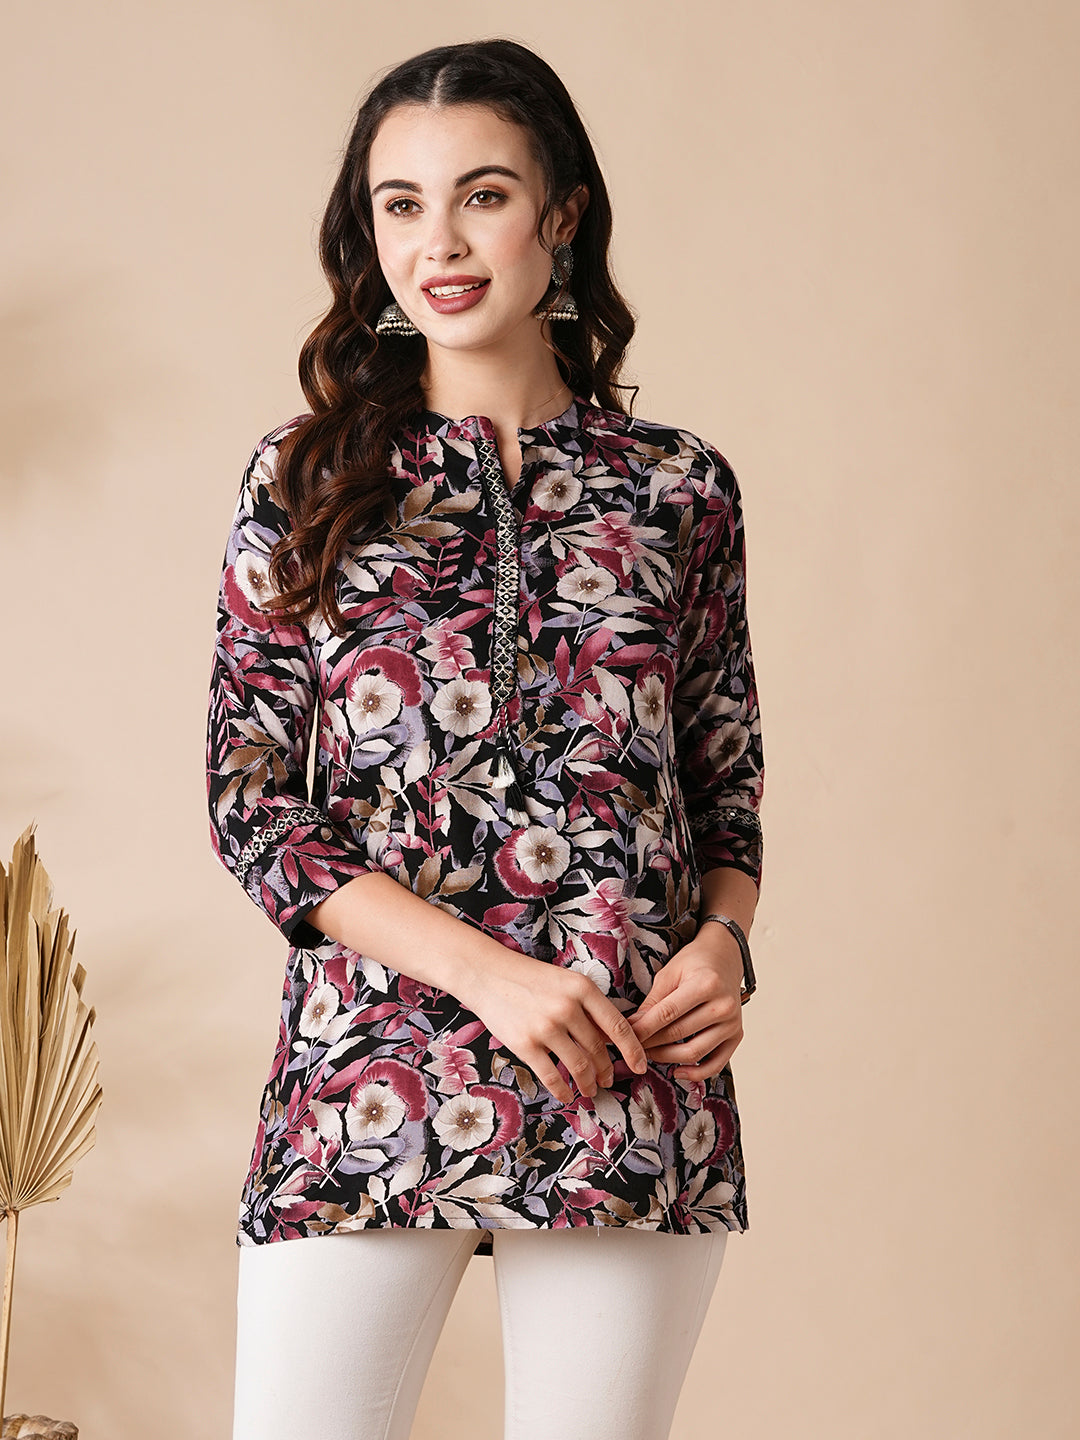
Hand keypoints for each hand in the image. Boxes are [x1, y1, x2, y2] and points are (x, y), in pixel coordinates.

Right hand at [456, 951, 648, 1105]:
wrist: (488, 975)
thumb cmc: (529, 978)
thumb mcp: (565, 981)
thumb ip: (588, 1006)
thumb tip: (611, 1038)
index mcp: (582, 988)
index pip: (617, 1026)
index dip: (633, 1050)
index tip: (641, 1065)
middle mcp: (568, 1008)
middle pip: (599, 1049)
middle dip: (607, 1070)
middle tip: (608, 1080)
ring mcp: (546, 1027)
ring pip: (579, 1067)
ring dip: (588, 1083)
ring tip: (590, 1090)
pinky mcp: (525, 1044)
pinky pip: (551, 1076)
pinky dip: (562, 1090)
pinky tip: (566, 1095)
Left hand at [626, 925, 744, 1081]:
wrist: (725, 957)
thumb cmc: (695, 962)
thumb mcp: (670, 973)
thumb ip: (653, 1001)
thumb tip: (632, 1027)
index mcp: (706, 984)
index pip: (667, 1013)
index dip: (643, 1028)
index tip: (625, 1036)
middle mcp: (724, 1005)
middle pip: (679, 1034)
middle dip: (650, 1043)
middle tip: (631, 1046)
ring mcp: (732, 1023)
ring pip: (694, 1052)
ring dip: (666, 1058)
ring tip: (648, 1054)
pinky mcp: (736, 1035)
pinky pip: (716, 1064)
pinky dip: (696, 1073)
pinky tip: (677, 1072)